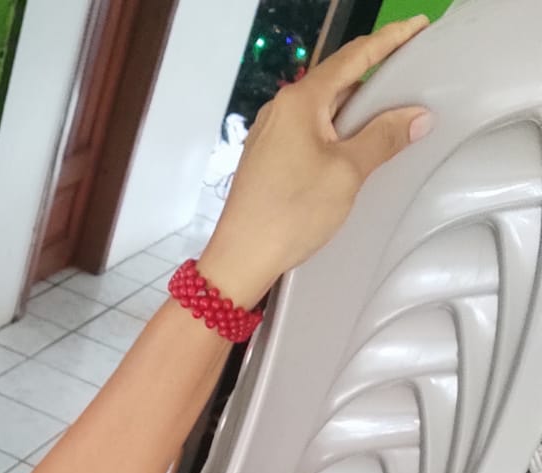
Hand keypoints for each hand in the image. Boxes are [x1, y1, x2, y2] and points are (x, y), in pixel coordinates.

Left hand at [198, 15, 433, 308]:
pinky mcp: (267, 158)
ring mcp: (270, 135)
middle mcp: (280, 110)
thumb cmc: (291, 214)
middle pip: (336, 79)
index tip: (418, 26)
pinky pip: (309, 131)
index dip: (389, 40)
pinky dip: (336, 129)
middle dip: (374, 72)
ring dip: (356, 105)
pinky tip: (356, 142)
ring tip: (392, 107)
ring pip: (322, 108)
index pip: (353, 56)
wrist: (240, 259)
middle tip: (411, 69)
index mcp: (300, 101)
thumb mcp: (346, 173)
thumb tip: (417, 116)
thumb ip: (383, 137)